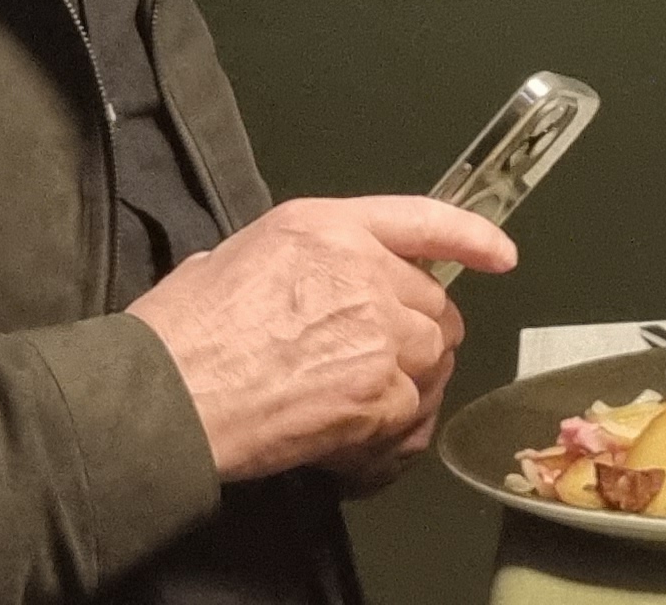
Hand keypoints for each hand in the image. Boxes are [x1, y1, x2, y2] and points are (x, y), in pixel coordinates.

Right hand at [127, 196, 514, 481]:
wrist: (166, 397)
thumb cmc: (179, 336)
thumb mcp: (231, 258)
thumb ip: (293, 261)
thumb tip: (307, 285)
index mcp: (325, 228)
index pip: (422, 219)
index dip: (470, 238)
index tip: (500, 255)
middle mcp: (362, 271)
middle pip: (433, 306)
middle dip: (418, 337)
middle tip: (379, 366)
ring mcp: (377, 334)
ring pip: (431, 362)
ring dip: (407, 387)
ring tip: (358, 408)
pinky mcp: (378, 395)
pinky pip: (411, 415)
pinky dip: (388, 436)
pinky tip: (349, 445)